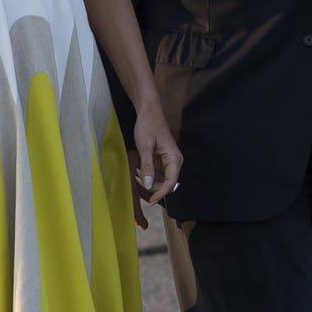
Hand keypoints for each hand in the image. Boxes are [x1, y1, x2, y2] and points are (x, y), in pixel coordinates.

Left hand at [131, 102, 182, 222]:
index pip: (171, 182)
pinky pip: (157, 173)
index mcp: (174, 158)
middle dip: (152, 185)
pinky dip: (149, 175)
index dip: (161, 193)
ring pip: (161, 180)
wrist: (148, 111)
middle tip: (137, 178)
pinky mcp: (162, 159)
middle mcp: (174, 160)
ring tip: (137, 172)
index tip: (150, 201)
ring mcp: (168, 160)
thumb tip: (148, 185)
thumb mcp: (145, 147)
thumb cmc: (148, 125)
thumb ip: (147, 167)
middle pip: (166, 183)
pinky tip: (140, 169)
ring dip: (150, 181)